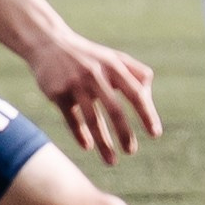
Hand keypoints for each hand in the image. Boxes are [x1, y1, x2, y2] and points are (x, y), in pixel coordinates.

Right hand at [28, 30, 162, 165]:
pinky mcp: (58, 93)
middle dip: (124, 134)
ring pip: (91, 119)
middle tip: (131, 152)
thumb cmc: (88, 56)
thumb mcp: (113, 57)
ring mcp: (75, 84)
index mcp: (113, 66)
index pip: (135, 93)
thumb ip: (136, 73)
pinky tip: (88, 147)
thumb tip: (148, 98)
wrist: (49, 43)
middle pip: (114, 109)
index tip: (155, 134)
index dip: (146, 114)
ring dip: (103, 143)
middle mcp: (95, 74)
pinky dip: (80, 135)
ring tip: (112, 162)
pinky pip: (72, 119)